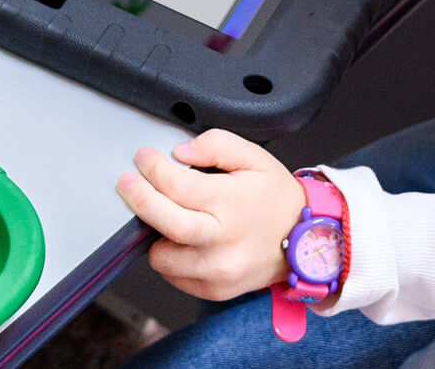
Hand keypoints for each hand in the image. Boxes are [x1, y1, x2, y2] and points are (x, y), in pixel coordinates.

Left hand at [115, 130, 306, 300]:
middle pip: (165, 222)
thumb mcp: (256, 158)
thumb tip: (181, 152)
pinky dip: (172, 256)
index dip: (153, 168)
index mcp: (233, 203)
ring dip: (157, 234)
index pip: (177, 185)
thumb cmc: (278, 200)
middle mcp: (224, 241)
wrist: (305, 243)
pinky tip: (187, 240)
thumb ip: (217, 145)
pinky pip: (172, 276)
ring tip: (171, 217)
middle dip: (139, 199)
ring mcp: (217, 271)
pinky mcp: (213, 290)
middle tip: (129, 184)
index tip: (144, 158)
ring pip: (161, 256)